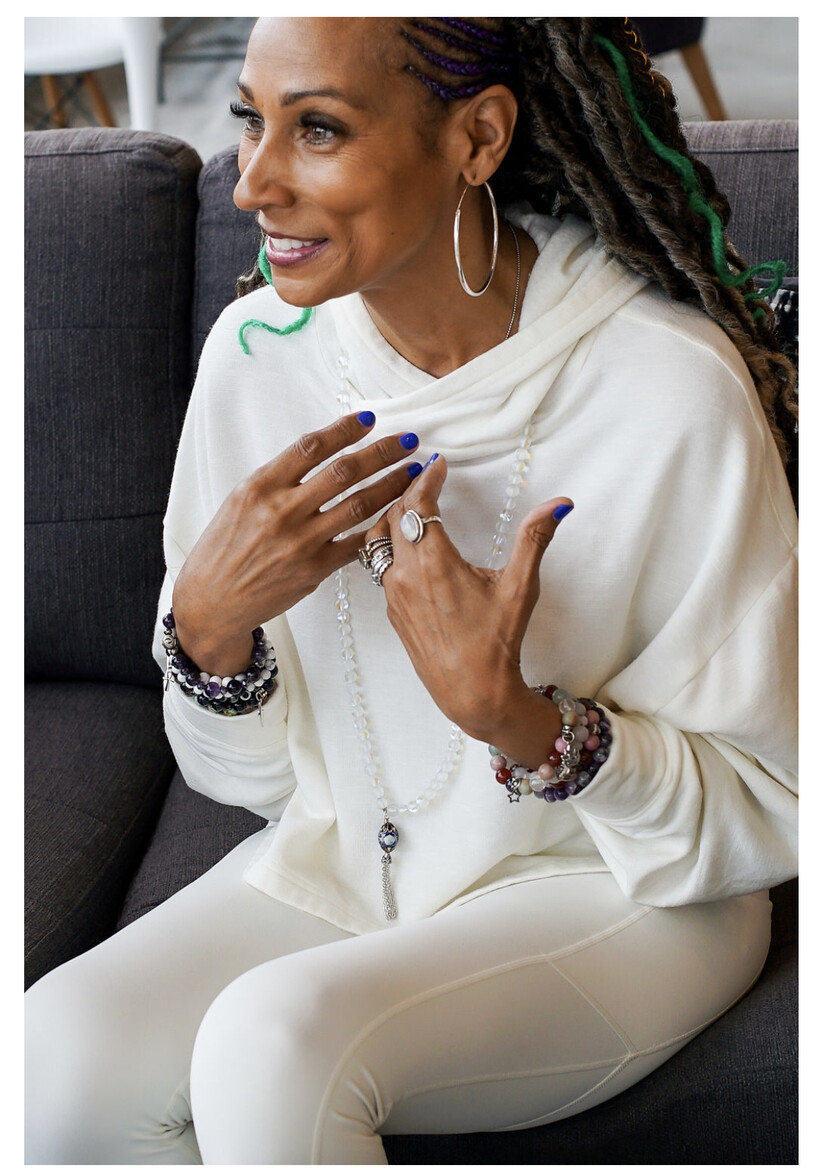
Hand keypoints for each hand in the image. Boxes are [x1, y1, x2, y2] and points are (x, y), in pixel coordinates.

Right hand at [173, 412, 420, 675]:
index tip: (369, 419)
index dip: (345, 429)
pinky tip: (398, 512)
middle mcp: (282, 510)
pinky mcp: (314, 570)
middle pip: (345, 471)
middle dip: (383, 452)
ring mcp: (301, 542)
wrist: (212, 601)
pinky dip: (379, 524)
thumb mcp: (240, 501)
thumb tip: (321, 454)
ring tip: (412, 471)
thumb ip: (279, 480)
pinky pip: (356, 542)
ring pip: (359, 504)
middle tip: (408, 440)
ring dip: (392, 484)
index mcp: (261, 486)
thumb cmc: (223, 548)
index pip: (311, 446)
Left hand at [364, 455, 572, 764]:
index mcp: (435, 563)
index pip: (418, 504)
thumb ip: (535, 539)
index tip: (438, 464)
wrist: (472, 693)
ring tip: (410, 504)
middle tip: (424, 477)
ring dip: (391, 516)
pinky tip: (405, 542)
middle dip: (407, 491)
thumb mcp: (521, 588)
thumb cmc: (498, 642)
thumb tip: (559, 504)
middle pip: (392, 515)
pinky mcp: (392, 609)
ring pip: (377, 539)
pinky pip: (379, 565)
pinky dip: (388, 543)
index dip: (427, 478)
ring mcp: (394, 593)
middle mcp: (406, 575)